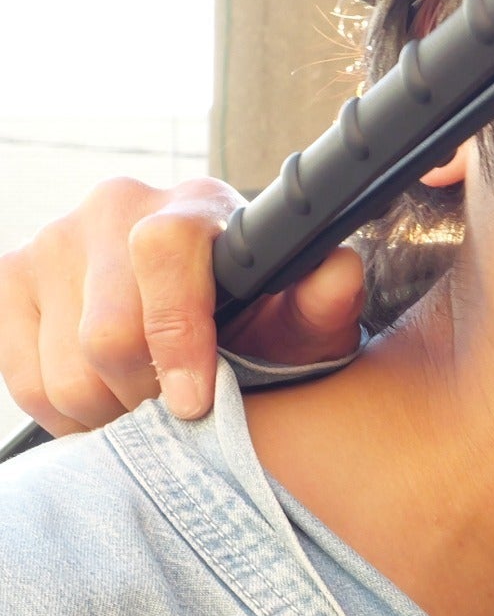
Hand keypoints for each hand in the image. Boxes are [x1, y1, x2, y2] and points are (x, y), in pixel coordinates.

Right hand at [0, 176, 362, 432]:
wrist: (204, 307)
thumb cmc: (260, 317)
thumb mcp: (303, 319)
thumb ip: (323, 302)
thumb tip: (338, 271)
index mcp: (194, 206)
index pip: (163, 252)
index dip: (176, 337)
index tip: (197, 400)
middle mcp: (115, 205)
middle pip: (107, 334)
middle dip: (147, 394)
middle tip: (176, 408)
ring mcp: (52, 238)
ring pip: (63, 368)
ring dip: (108, 410)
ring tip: (145, 402)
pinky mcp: (9, 277)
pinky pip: (20, 374)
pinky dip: (63, 410)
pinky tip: (103, 397)